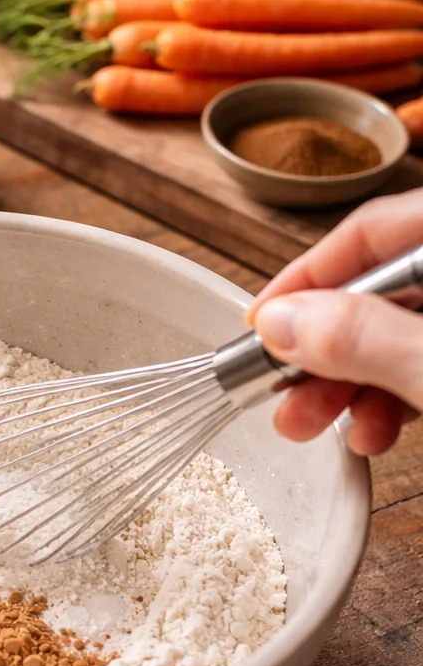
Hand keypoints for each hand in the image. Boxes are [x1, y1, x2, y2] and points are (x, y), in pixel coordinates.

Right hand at [248, 190, 422, 455]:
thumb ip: (362, 338)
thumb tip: (282, 321)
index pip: (370, 232)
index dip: (305, 276)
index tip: (259, 322)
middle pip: (379, 290)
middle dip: (322, 347)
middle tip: (279, 389)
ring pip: (397, 334)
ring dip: (348, 384)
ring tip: (310, 424)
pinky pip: (422, 365)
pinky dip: (392, 399)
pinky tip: (372, 433)